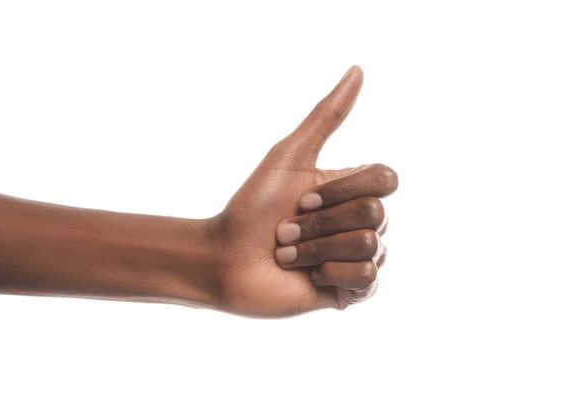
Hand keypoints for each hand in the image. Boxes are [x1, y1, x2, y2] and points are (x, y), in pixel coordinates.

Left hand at [210, 66, 397, 316]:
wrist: (225, 260)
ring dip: (318, 250)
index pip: (385, 180)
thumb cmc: (251, 208)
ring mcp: (355, 256)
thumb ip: (326, 116)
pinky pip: (367, 278)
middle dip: (321, 223)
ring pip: (371, 247)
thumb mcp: (289, 156)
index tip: (302, 198)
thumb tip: (358, 69)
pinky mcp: (351, 289)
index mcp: (348, 190)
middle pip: (377, 214)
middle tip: (287, 230)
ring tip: (288, 254)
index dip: (343, 191)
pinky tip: (308, 278)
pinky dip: (330, 275)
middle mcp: (357, 221)